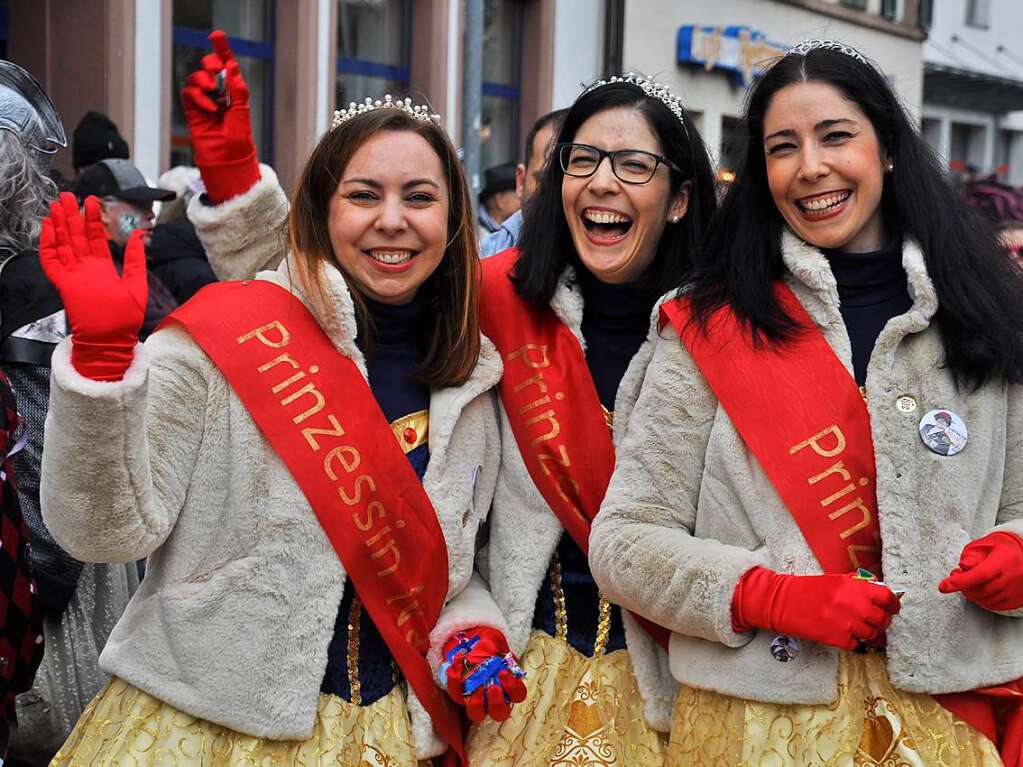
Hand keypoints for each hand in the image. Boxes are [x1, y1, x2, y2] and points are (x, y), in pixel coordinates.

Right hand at [39, 192, 146, 380]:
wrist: (112, 339)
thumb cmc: (126, 317)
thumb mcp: (137, 284)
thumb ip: (135, 259)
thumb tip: (139, 234)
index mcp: (103, 268)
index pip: (95, 238)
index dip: (93, 220)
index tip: (92, 201)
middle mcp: (86, 269)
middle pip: (76, 237)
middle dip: (71, 216)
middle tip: (67, 195)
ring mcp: (73, 275)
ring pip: (62, 244)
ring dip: (58, 225)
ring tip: (56, 205)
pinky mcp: (62, 284)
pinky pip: (51, 261)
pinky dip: (47, 244)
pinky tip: (47, 228)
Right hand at [180, 30, 259, 202]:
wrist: (228, 162)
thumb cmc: (239, 143)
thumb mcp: (242, 114)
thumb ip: (238, 92)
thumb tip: (232, 69)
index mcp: (233, 94)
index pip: (226, 68)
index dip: (222, 50)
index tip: (217, 35)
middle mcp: (218, 96)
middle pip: (209, 68)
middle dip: (211, 63)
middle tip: (216, 69)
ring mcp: (204, 103)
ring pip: (196, 79)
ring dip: (203, 80)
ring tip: (213, 91)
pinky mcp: (193, 112)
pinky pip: (189, 94)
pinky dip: (198, 97)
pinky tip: (209, 108)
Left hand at [439, 627, 526, 721]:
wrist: (467, 640)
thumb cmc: (485, 643)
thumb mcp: (493, 640)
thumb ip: (496, 645)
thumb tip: (493, 651)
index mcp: (508, 683)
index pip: (517, 694)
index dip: (513, 688)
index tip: (504, 673)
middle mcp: (493, 696)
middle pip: (500, 713)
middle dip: (497, 703)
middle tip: (493, 687)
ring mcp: (476, 698)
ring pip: (477, 714)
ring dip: (476, 703)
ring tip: (475, 687)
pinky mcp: (459, 694)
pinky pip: (456, 695)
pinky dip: (455, 681)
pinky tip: (456, 665)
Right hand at [732, 566, 901, 651]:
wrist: (782, 602)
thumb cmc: (808, 590)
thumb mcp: (834, 580)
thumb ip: (858, 584)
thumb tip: (881, 591)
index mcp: (851, 585)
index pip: (886, 596)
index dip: (893, 604)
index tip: (893, 608)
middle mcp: (850, 603)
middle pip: (882, 618)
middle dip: (882, 621)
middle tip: (875, 621)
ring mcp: (843, 622)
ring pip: (871, 634)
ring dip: (868, 633)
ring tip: (856, 628)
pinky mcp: (835, 638)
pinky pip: (856, 644)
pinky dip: (852, 641)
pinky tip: (842, 634)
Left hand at [939, 532, 1022, 610]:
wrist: (1022, 553)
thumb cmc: (1001, 548)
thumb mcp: (983, 545)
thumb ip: (972, 556)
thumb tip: (964, 566)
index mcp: (1005, 560)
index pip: (980, 575)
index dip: (960, 582)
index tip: (943, 586)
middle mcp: (1014, 576)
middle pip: (982, 590)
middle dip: (964, 586)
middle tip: (957, 578)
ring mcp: (1017, 589)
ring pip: (987, 600)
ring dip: (972, 594)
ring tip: (969, 582)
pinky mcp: (1017, 599)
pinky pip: (995, 606)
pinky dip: (982, 600)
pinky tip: (979, 590)